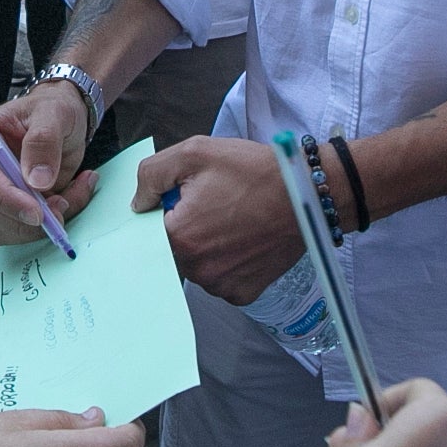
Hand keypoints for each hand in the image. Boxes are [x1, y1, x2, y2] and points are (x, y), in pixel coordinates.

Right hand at [0, 83, 100, 245]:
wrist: (61, 123)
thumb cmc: (52, 111)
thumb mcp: (54, 113)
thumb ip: (43, 141)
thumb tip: (36, 181)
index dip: (5, 197)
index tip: (36, 212)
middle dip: (24, 218)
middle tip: (62, 207)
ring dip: (37, 226)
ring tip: (68, 197)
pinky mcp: (0, 210)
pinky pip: (15, 233)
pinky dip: (42, 229)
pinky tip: (64, 202)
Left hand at [140, 134, 302, 306]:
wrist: (307, 195)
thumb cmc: (255, 172)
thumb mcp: (195, 153)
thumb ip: (153, 175)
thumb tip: (139, 203)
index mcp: (180, 236)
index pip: (150, 230)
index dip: (167, 210)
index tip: (187, 199)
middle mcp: (198, 269)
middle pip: (174, 249)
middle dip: (187, 228)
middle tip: (216, 205)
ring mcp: (221, 285)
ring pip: (198, 266)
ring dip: (207, 247)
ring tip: (234, 220)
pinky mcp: (243, 292)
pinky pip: (222, 279)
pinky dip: (228, 262)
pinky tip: (244, 239)